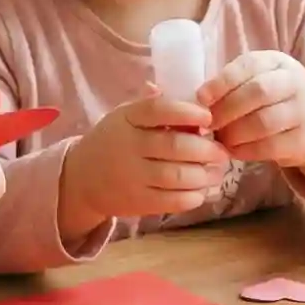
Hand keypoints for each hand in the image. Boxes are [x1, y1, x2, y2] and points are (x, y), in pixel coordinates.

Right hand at [58, 94, 229, 238]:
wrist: (82, 178)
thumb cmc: (114, 141)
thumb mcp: (126, 117)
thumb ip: (157, 107)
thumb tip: (195, 102)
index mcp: (127, 119)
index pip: (159, 110)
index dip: (187, 113)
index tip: (208, 118)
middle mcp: (128, 146)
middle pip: (175, 146)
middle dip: (206, 149)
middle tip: (222, 152)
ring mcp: (132, 177)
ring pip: (177, 176)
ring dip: (204, 175)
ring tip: (216, 172)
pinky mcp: (137, 202)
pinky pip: (172, 201)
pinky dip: (193, 196)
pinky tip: (201, 191)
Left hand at [201, 52, 304, 184]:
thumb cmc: (272, 99)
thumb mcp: (256, 81)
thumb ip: (231, 86)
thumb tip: (199, 103)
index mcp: (277, 62)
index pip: (248, 65)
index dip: (222, 82)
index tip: (201, 98)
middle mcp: (295, 81)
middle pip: (258, 92)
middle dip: (227, 109)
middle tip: (208, 124)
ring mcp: (304, 110)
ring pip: (264, 122)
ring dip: (235, 133)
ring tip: (220, 139)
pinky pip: (271, 146)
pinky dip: (247, 150)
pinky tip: (234, 151)